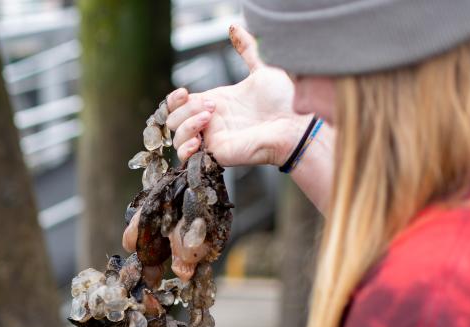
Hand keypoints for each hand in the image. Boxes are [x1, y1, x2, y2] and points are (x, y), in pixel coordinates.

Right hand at [166, 26, 310, 165]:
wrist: (296, 122)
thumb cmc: (286, 99)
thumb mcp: (262, 67)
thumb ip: (247, 48)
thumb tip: (234, 26)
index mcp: (215, 103)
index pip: (179, 104)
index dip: (175, 99)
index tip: (185, 92)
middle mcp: (210, 122)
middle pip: (173, 119)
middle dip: (185, 110)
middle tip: (212, 105)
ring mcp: (212, 139)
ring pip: (176, 137)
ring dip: (187, 125)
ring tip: (209, 117)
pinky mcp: (216, 154)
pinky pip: (186, 158)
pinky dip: (185, 148)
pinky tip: (199, 139)